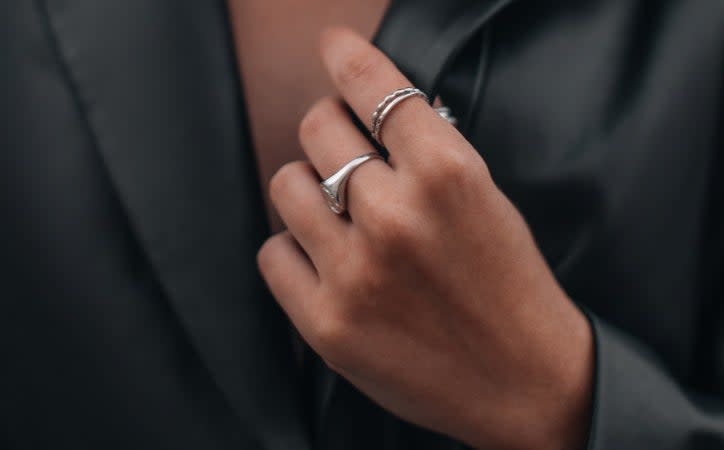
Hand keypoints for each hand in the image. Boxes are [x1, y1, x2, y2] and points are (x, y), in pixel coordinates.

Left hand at [258, 28, 593, 449]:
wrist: (524, 381)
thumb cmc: (510, 287)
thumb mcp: (487, 200)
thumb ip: (430, 154)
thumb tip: (374, 113)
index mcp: (448, 175)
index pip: (377, 88)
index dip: (347, 57)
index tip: (333, 46)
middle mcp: (395, 216)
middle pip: (318, 127)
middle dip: (331, 130)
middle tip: (346, 151)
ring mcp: (355, 270)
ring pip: (286, 184)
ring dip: (309, 189)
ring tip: (338, 213)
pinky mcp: (326, 321)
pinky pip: (273, 251)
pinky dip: (294, 249)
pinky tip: (326, 260)